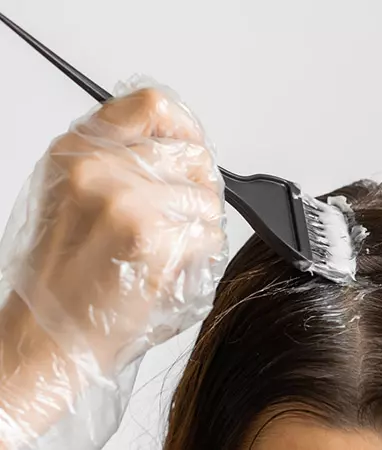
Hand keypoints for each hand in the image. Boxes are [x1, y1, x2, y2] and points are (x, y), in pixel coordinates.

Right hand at [0, 80, 227, 447]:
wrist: (50, 334)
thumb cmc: (62, 273)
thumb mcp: (71, 195)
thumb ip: (118, 160)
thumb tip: (177, 143)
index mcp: (78, 151)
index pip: (152, 105)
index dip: (184, 126)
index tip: (190, 148)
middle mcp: (102, 169)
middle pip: (194, 155)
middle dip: (197, 189)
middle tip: (174, 218)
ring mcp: (130, 204)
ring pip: (209, 199)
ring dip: (199, 227)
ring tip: (163, 250)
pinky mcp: (157, 241)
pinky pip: (212, 235)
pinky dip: (202, 256)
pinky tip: (168, 268)